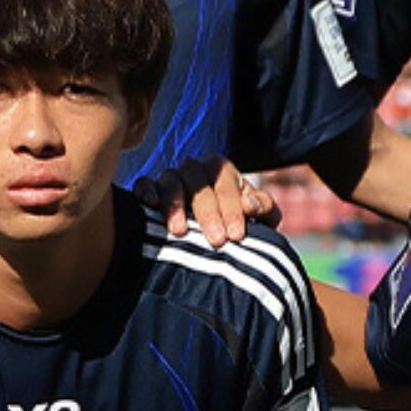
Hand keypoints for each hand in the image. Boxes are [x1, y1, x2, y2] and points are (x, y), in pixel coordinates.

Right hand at [146, 158, 275, 243]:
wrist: (214, 231)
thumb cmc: (238, 222)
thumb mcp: (260, 216)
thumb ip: (265, 208)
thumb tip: (252, 205)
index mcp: (222, 170)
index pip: (226, 185)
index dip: (232, 209)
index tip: (236, 235)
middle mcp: (195, 169)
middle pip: (199, 184)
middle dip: (209, 213)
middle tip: (216, 241)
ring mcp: (171, 177)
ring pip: (171, 182)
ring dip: (175, 205)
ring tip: (180, 232)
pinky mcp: (151, 187)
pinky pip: (144, 183)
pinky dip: (146, 191)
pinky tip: (150, 205)